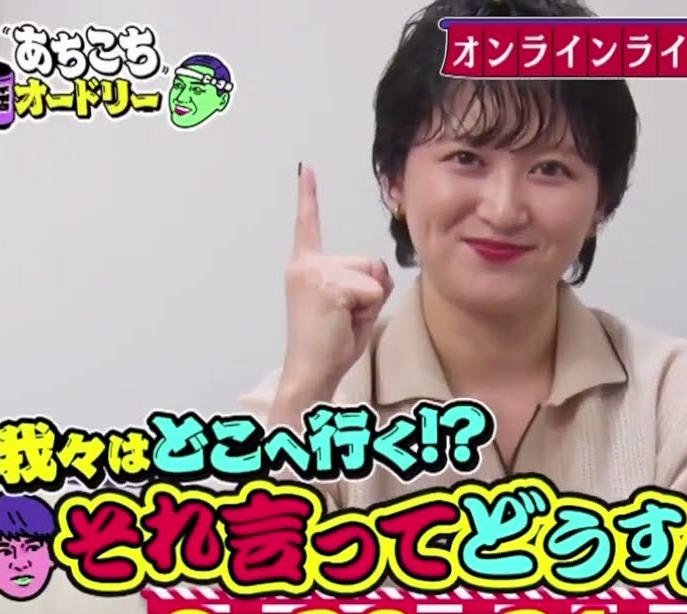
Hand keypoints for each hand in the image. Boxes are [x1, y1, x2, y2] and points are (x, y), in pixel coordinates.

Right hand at [278, 163, 393, 400]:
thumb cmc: (331, 344)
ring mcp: (316, 272)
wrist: (311, 372)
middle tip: (343, 319)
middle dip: (369, 292)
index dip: (307, 196)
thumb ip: (365, 281)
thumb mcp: (352, 306)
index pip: (308, 225)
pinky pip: (373, 291)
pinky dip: (367, 311)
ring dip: (369, 302)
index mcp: (306, 266)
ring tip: (343, 322)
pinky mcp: (330, 284)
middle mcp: (306, 263)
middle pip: (369, 261)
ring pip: (374, 275)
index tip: (306, 168)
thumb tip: (381, 271)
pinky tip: (343, 324)